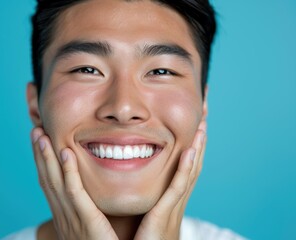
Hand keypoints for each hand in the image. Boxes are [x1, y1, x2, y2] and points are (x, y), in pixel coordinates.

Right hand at [31, 128, 118, 239]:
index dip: (43, 162)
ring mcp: (71, 217)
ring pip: (55, 181)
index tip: (40, 141)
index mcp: (65, 214)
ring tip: (41, 134)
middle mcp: (63, 214)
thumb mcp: (89, 225)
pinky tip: (66, 152)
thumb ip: (87, 209)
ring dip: (47, 156)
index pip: (51, 183)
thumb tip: (88, 194)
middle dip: (40, 154)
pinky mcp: (85, 219)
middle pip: (47, 178)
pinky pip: (74, 192)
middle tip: (35, 130)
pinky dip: (68, 171)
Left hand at [134, 121, 206, 239]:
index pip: (186, 165)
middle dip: (200, 140)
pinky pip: (178, 188)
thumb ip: (148, 195)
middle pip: (194, 164)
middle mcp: (178, 199)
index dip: (193, 144)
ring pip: (190, 171)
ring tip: (202, 125)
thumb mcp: (148, 212)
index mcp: (172, 197)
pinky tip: (189, 151)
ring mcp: (174, 206)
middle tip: (205, 115)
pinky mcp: (166, 214)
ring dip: (198, 148)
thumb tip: (137, 177)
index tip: (196, 123)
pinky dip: (186, 169)